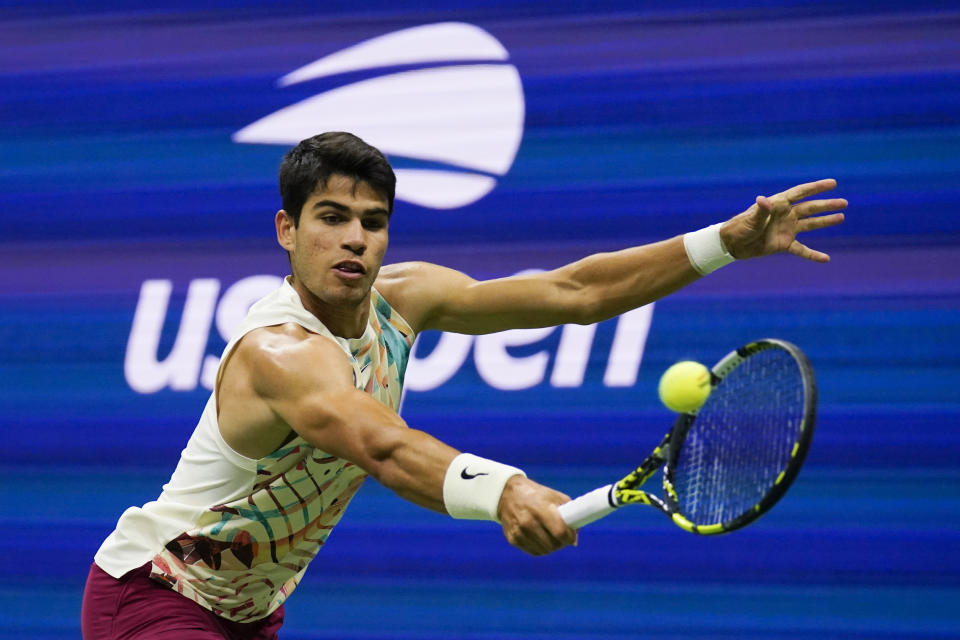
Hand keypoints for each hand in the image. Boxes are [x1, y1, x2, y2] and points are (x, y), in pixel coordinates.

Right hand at [497, 476, 576, 555]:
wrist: (507, 494)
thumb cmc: (536, 495)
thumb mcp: (554, 496)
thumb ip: (569, 513)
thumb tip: (575, 538)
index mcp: (540, 508)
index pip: (560, 532)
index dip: (569, 537)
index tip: (572, 536)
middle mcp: (528, 521)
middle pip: (553, 544)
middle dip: (562, 543)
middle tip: (563, 537)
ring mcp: (519, 531)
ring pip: (544, 551)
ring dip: (551, 547)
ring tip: (551, 537)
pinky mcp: (512, 539)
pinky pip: (533, 551)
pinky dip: (540, 548)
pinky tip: (540, 538)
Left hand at [720, 179, 845, 261]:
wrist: (732, 244)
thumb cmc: (740, 227)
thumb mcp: (751, 218)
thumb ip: (761, 210)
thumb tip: (764, 200)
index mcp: (779, 204)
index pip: (800, 193)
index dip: (816, 187)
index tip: (832, 183)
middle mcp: (785, 215)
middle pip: (810, 208)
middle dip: (827, 205)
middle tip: (844, 203)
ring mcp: (786, 229)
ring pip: (810, 224)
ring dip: (825, 221)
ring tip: (841, 218)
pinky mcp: (784, 244)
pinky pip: (802, 250)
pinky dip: (813, 255)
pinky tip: (826, 259)